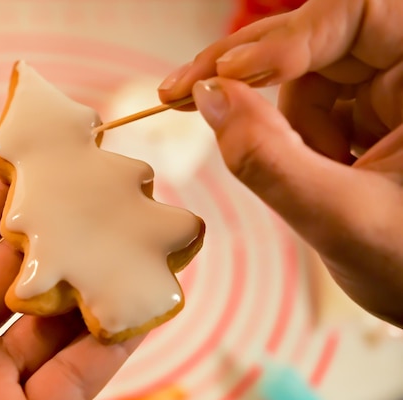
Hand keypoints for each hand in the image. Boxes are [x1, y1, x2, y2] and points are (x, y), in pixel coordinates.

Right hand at [157, 0, 402, 325]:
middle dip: (244, 67)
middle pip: (312, 39)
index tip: (231, 74)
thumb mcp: (340, 219)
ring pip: (298, 80)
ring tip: (304, 179)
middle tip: (181, 92)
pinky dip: (278, 139)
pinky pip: (298, 110)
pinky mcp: (356, 121)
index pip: (355, 18)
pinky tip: (302, 175)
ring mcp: (379, 99)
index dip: (287, 37)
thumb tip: (209, 99)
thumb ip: (269, 160)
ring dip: (275, 125)